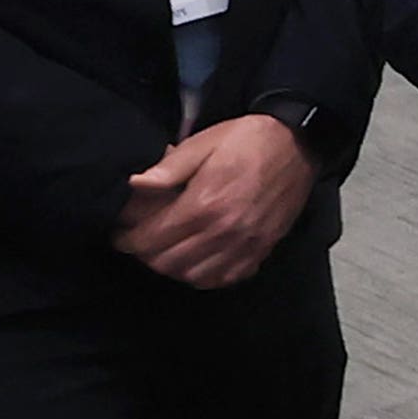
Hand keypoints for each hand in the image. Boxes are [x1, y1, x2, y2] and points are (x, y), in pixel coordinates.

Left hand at [114, 114, 317, 290]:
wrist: (298, 144)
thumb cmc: (246, 140)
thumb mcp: (202, 143)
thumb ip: (169, 168)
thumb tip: (133, 185)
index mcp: (204, 204)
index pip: (152, 239)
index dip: (127, 240)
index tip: (119, 234)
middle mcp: (224, 231)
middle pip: (168, 262)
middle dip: (145, 255)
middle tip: (138, 242)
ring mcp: (246, 245)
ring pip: (194, 276)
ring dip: (172, 268)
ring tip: (165, 252)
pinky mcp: (262, 250)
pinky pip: (225, 278)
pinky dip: (205, 276)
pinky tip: (197, 261)